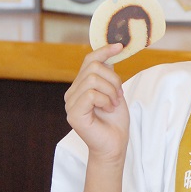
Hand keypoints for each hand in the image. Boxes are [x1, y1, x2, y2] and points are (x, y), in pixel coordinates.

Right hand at [64, 44, 128, 161]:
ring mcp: (70, 103)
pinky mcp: (73, 113)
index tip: (120, 46)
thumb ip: (109, 75)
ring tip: (114, 104)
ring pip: (92, 79)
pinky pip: (90, 94)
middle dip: (113, 79)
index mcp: (81, 86)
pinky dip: (105, 100)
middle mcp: (72, 93)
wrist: (114, 145)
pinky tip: (108, 109)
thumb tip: (111, 52)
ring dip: (111, 91)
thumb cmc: (115, 121)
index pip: (89, 60)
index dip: (104, 50)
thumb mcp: (115, 92)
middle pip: (93, 67)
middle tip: (119, 95)